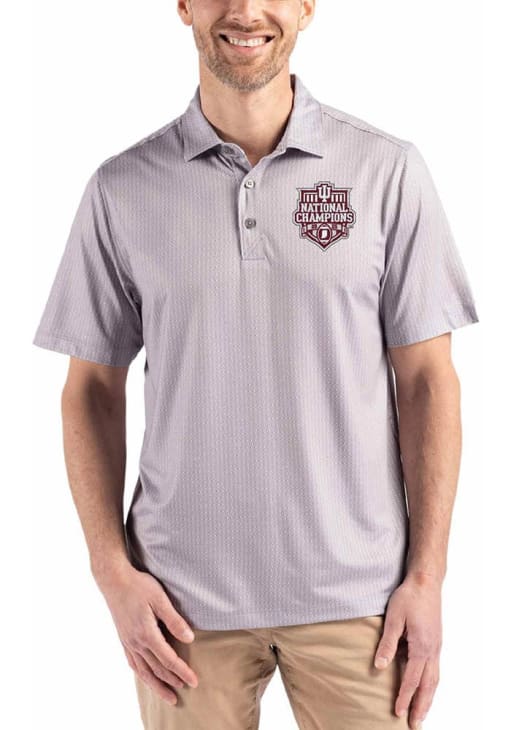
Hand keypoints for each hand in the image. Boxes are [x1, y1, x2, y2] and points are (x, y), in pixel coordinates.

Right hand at [94, 562, 198, 705]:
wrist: (114, 580)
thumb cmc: (138, 586)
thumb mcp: (160, 599)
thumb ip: (174, 620)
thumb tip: (190, 639)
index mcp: (146, 634)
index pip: (168, 660)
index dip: (182, 672)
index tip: (194, 681)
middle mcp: (136, 643)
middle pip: (157, 669)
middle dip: (172, 681)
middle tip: (187, 689)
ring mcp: (128, 642)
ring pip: (143, 671)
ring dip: (157, 685)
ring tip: (168, 696)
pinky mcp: (123, 639)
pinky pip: (133, 663)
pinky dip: (142, 675)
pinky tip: (146, 678)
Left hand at [373, 571, 441, 728]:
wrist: (426, 582)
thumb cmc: (408, 597)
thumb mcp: (394, 618)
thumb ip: (388, 643)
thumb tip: (379, 666)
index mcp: (422, 646)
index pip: (412, 679)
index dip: (404, 697)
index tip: (398, 713)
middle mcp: (432, 650)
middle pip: (428, 686)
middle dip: (421, 706)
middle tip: (415, 724)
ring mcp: (436, 646)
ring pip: (434, 679)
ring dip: (428, 698)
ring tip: (421, 713)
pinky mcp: (435, 641)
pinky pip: (435, 669)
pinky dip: (431, 683)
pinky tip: (425, 687)